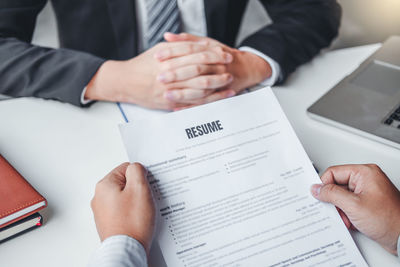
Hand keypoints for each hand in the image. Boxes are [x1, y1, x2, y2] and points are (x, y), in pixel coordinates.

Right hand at [85, 41, 234, 109]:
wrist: (124, 83)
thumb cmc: (142, 65)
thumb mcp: (158, 50)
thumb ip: (178, 46)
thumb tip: (199, 44)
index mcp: (166, 59)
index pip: (194, 53)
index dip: (211, 52)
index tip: (224, 52)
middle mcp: (168, 75)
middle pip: (199, 70)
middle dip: (217, 68)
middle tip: (229, 66)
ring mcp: (170, 91)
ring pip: (198, 88)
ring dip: (216, 85)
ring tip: (229, 82)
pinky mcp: (170, 104)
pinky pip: (192, 103)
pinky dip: (208, 100)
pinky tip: (219, 97)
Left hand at [91, 163, 154, 254]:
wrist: (126, 250)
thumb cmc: (132, 222)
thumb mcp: (139, 188)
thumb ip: (137, 171)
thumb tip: (136, 168)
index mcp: (105, 185)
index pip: (126, 168)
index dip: (140, 176)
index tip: (145, 186)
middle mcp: (100, 197)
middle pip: (125, 183)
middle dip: (138, 190)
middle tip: (144, 200)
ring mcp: (103, 212)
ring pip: (125, 198)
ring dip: (136, 202)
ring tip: (141, 212)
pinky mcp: (109, 223)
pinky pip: (124, 211)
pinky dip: (132, 214)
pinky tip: (138, 220)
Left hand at [160, 33, 271, 106]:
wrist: (246, 69)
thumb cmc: (222, 55)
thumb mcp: (207, 43)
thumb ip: (187, 40)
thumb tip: (167, 36)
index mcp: (211, 53)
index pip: (190, 51)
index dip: (173, 53)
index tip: (158, 56)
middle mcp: (216, 67)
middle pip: (195, 71)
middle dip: (177, 75)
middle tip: (160, 77)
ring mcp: (219, 83)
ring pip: (200, 90)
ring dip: (182, 93)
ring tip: (166, 95)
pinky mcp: (219, 95)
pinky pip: (204, 103)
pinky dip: (190, 106)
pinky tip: (177, 107)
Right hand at [311, 164, 399, 254]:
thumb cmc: (389, 220)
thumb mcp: (354, 205)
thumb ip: (331, 194)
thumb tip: (317, 189)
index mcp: (365, 173)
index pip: (334, 172)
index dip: (324, 185)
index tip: (319, 196)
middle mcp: (367, 179)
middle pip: (337, 185)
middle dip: (335, 201)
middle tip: (336, 209)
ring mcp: (368, 192)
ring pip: (342, 196)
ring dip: (341, 210)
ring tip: (347, 218)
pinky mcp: (368, 203)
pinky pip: (349, 204)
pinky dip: (347, 214)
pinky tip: (351, 221)